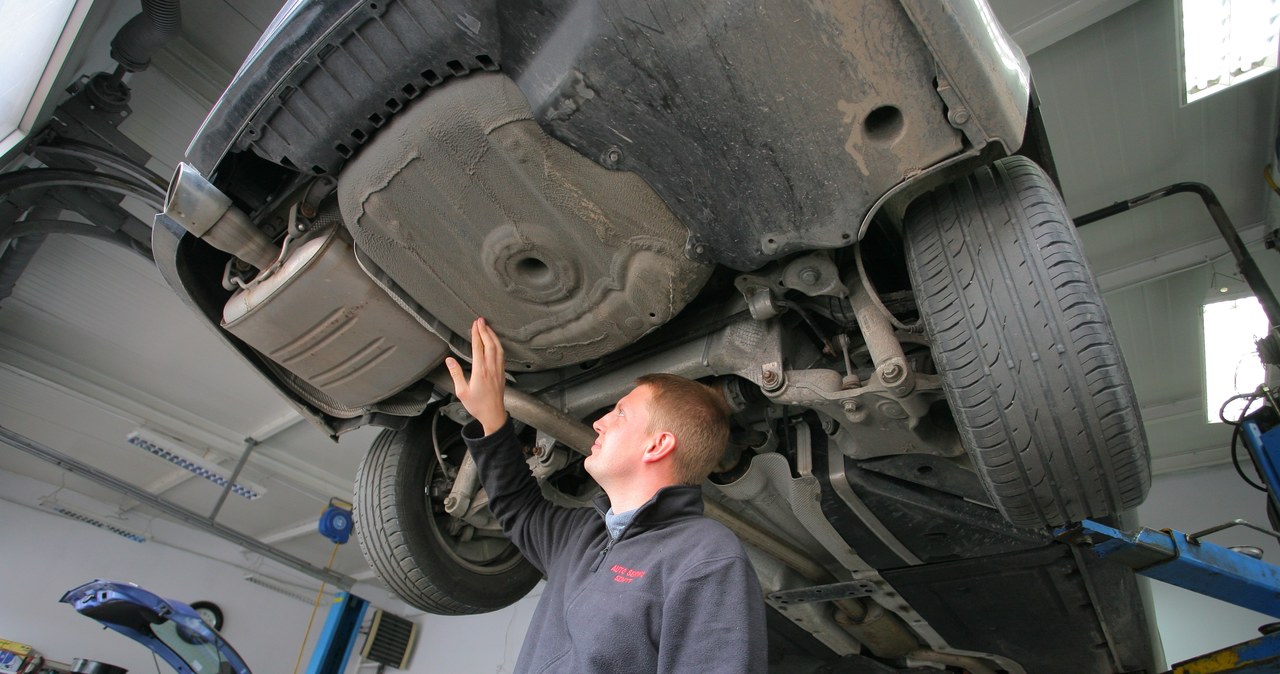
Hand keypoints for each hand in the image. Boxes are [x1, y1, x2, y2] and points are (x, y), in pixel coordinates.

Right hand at [445, 317, 507, 435]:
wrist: (493, 415)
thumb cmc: (477, 405)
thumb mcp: (462, 391)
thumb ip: (456, 374)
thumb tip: (449, 360)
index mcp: (480, 371)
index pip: (478, 348)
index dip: (476, 334)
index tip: (474, 324)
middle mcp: (491, 368)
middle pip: (489, 344)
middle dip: (485, 330)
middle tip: (480, 320)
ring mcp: (498, 370)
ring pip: (498, 348)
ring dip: (493, 336)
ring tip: (488, 327)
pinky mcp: (502, 373)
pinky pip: (502, 355)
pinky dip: (498, 345)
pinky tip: (495, 342)